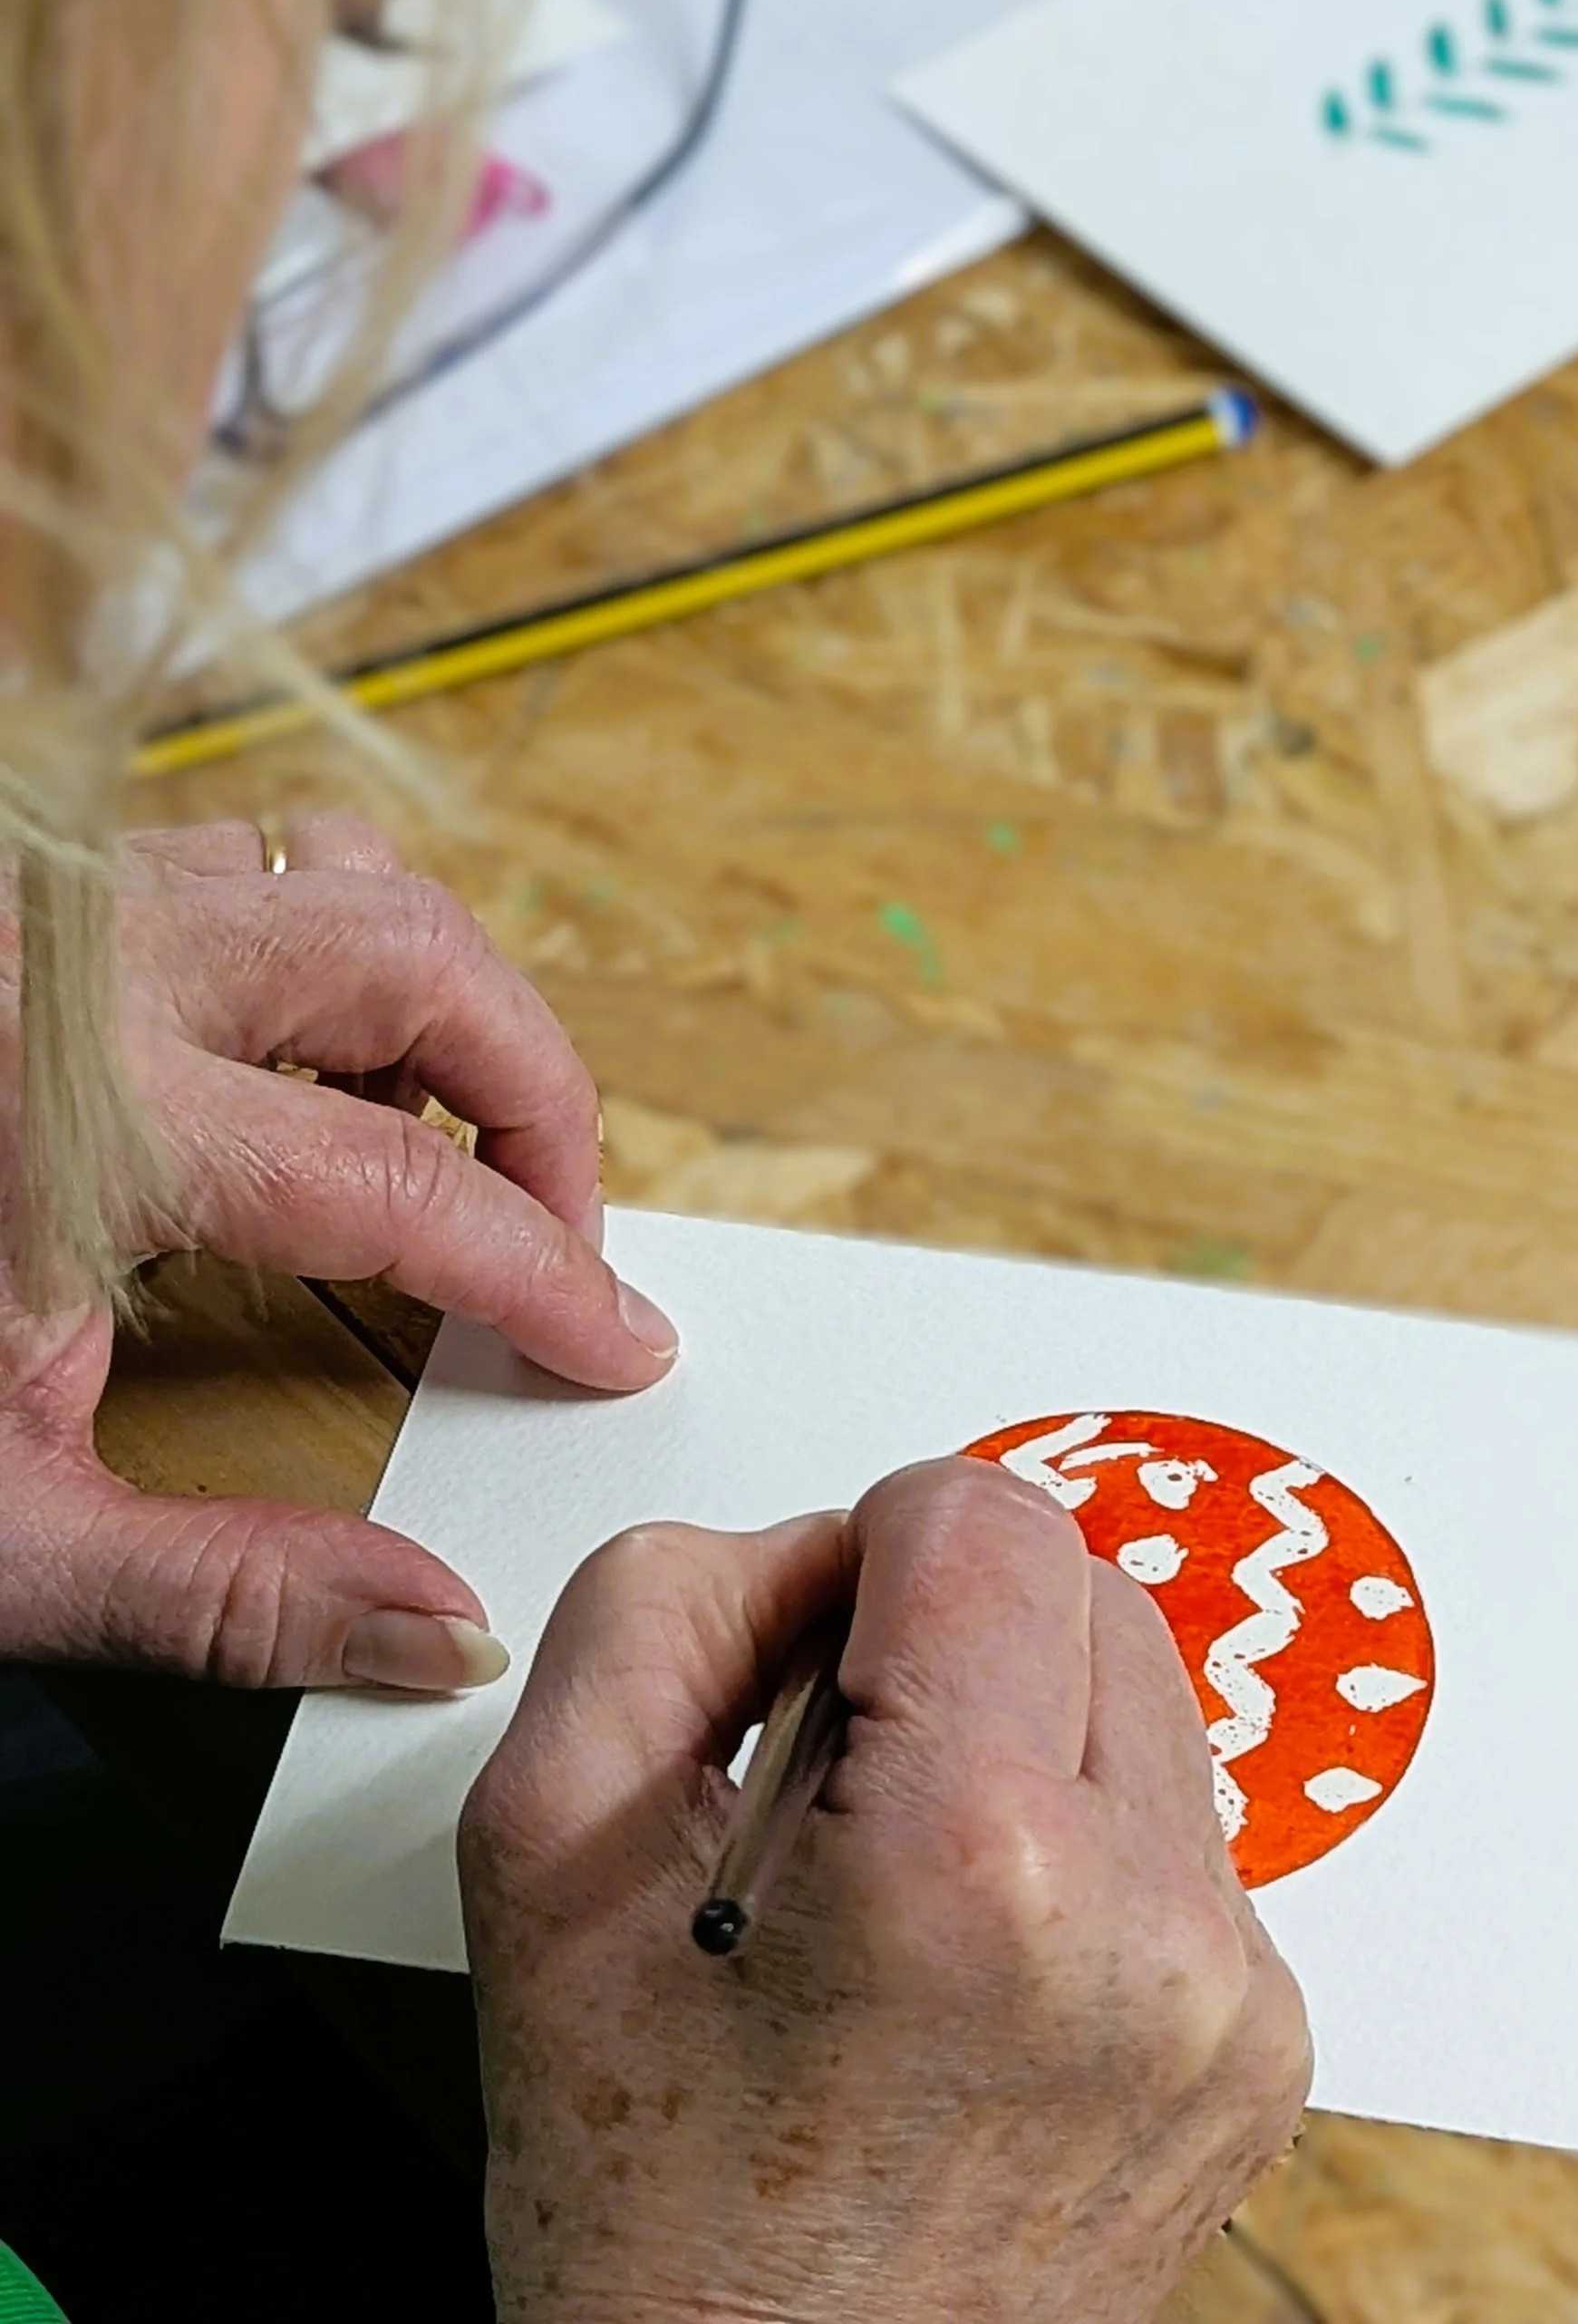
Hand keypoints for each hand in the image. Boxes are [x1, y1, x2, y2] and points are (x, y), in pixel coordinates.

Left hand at [0, 816, 674, 1687]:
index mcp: (86, 1127)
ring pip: (341, 878)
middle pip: (421, 961)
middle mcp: (82, 974)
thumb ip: (227, 1592)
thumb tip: (425, 1625)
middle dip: (538, 1095)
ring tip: (443, 1145)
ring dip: (438, 1006)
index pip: (409, 1188)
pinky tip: (306, 1075)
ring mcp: (52, 911)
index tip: (609, 1336)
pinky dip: (325, 951)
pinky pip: (244, 863)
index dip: (544, 1273)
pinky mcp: (28, 899)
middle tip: (554, 1232)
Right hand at [463, 1461, 1311, 2323]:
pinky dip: (1081, 1852)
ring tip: (899, 1893)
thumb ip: (662, 1607)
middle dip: (951, 1638)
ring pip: (1143, 1697)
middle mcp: (1147, 1923)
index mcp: (978, 1857)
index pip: (985, 1514)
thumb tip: (815, 1545)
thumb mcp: (546, 1857)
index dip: (862, 1557)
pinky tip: (972, 1966)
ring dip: (1024, 1736)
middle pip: (1083, 1583)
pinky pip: (1183, 1836)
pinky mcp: (1264, 2050)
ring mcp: (1229, 1997)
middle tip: (834, 1793)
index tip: (804, 1672)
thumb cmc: (658, 2224)